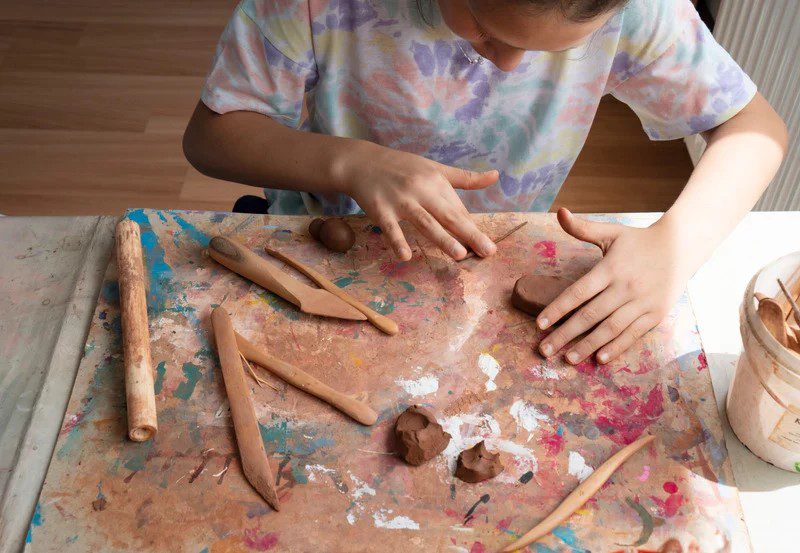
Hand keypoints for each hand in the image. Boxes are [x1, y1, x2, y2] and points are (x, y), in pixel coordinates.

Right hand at [338, 142, 498, 260]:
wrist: (362, 162)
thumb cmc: (402, 167)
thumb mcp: (435, 168)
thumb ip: (464, 178)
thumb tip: (496, 176)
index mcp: (437, 182)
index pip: (458, 209)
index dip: (473, 228)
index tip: (488, 247)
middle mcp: (421, 190)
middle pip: (448, 215)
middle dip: (469, 234)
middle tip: (488, 251)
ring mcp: (400, 201)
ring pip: (425, 222)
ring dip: (442, 238)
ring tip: (460, 255)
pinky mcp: (380, 210)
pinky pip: (390, 228)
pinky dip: (397, 241)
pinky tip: (405, 256)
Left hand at [537, 208, 692, 363]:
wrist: (682, 246)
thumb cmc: (638, 241)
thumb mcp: (611, 232)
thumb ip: (583, 228)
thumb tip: (560, 212)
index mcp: (610, 268)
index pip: (578, 292)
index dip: (557, 309)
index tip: (539, 324)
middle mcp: (625, 287)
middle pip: (590, 315)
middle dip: (565, 334)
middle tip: (545, 350)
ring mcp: (642, 302)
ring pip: (610, 328)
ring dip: (587, 345)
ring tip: (568, 359)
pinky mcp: (656, 314)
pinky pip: (632, 334)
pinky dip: (616, 347)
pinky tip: (599, 358)